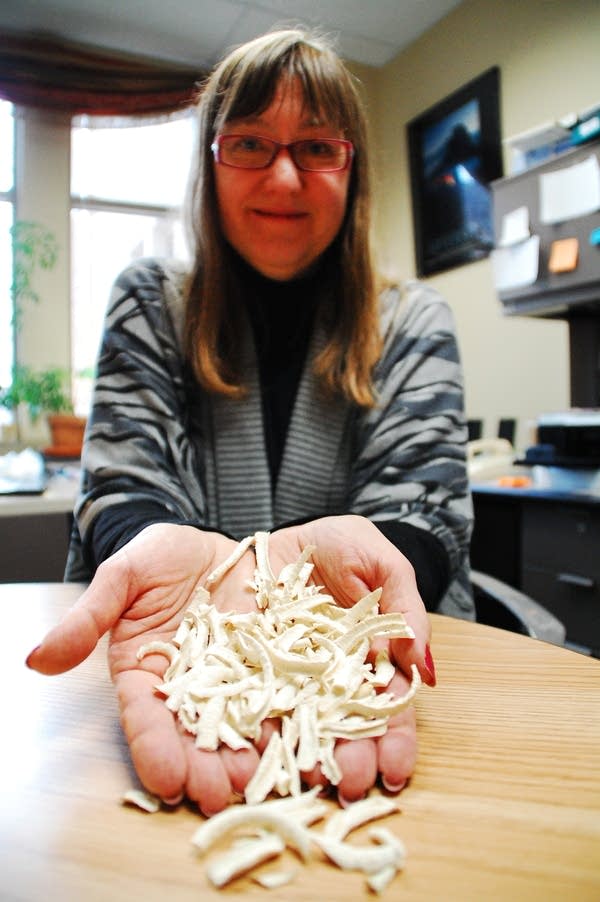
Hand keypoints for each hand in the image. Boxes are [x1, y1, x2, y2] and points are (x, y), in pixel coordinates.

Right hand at [26, 524, 262, 815]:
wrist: (219, 543)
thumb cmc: (163, 556)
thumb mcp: (123, 576)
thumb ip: (87, 617)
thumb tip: (37, 657)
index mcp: (145, 674)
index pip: (145, 719)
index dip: (154, 749)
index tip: (164, 778)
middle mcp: (190, 687)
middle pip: (194, 735)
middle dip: (205, 767)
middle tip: (219, 794)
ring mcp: (235, 680)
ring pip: (240, 726)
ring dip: (247, 758)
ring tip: (258, 781)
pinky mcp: (274, 667)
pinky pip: (282, 697)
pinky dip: (287, 723)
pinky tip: (297, 745)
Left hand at [268, 515, 433, 801]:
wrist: (267, 537)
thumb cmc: (332, 545)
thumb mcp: (378, 562)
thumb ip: (405, 606)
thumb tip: (426, 668)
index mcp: (364, 662)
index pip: (385, 709)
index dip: (393, 742)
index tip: (394, 771)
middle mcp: (324, 681)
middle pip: (341, 729)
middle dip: (350, 761)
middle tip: (349, 785)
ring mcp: (279, 681)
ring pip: (295, 729)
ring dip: (303, 758)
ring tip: (306, 778)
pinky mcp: (238, 675)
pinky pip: (244, 708)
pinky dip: (248, 735)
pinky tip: (252, 757)